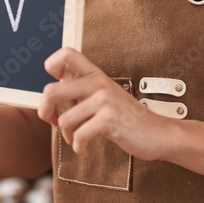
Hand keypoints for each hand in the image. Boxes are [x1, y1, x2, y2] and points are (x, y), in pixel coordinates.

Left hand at [37, 47, 168, 160]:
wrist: (157, 133)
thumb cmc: (127, 119)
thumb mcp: (104, 98)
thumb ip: (81, 94)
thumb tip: (48, 101)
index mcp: (95, 75)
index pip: (66, 54)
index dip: (52, 66)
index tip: (57, 88)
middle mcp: (98, 82)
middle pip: (51, 91)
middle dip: (45, 112)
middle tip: (54, 122)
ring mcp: (104, 99)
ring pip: (64, 120)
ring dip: (67, 136)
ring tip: (78, 140)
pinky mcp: (109, 118)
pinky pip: (79, 135)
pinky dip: (79, 147)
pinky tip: (86, 149)